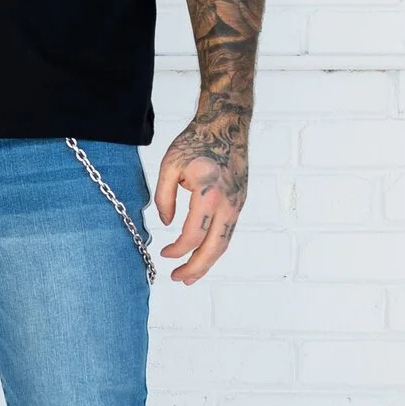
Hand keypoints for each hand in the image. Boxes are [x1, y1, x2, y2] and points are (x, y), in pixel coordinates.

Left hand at [152, 104, 248, 284]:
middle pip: (214, 248)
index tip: (163, 253)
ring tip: (190, 275)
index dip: (177, 250)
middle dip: (196, 268)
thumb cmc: (196, 142)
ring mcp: (238, 204)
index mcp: (209, 193)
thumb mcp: (169, 166)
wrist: (227, 126)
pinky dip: (215, 247)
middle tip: (179, 279)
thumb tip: (167, 224)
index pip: (193, 235)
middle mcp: (228, 203)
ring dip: (208, 262)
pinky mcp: (241, 202)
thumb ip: (163, 197)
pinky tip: (203, 253)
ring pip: (224, 243)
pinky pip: (228, 231)